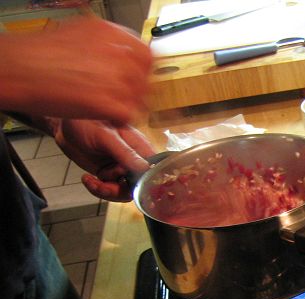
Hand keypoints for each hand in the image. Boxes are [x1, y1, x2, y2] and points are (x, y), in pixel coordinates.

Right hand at [0, 17, 151, 124]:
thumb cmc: (40, 54)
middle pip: (144, 79)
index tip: (138, 79)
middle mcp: (118, 54)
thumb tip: (123, 56)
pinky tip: (103, 116)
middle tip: (121, 98)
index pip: (146, 55)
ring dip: (127, 106)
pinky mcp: (109, 103)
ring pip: (138, 99)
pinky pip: (127, 116)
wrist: (19, 69)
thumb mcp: (79, 34)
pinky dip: (118, 120)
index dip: (143, 70)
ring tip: (107, 107)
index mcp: (111, 34)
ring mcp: (116, 79)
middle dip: (136, 91)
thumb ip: (106, 45)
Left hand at [51, 118, 155, 200]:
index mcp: (141, 148)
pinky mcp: (110, 175)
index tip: (129, 185)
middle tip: (103, 185)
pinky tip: (87, 178)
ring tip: (92, 181)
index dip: (145, 183)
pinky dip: (98, 189)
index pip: (153, 171)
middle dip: (120, 190)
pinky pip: (111, 191)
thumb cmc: (88, 123)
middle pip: (139, 187)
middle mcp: (135, 161)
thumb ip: (125, 153)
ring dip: (107, 191)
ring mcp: (122, 169)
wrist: (66, 127)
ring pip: (124, 192)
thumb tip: (144, 168)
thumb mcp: (107, 137)